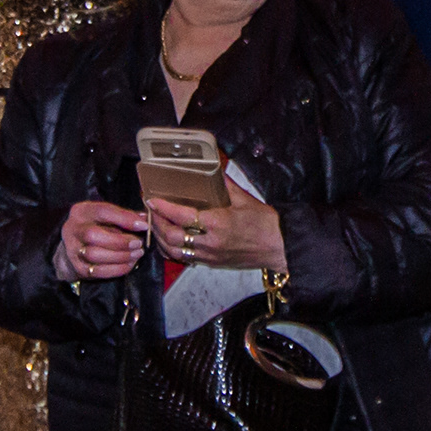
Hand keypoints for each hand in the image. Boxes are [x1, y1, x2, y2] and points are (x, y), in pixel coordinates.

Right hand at [57, 199, 152, 281]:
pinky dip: (117, 269)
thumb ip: (123, 216)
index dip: (124, 218)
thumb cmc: (95, 228)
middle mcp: (73, 229)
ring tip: (136, 254)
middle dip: (120, 241)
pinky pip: (97, 271)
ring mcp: (72, 250)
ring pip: (94, 255)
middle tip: (138, 244)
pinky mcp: (78, 268)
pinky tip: (129, 264)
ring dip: (120, 256)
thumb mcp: (105, 217)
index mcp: (82, 211)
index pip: (102, 211)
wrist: (73, 249)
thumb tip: (145, 219)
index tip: (144, 225)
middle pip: (93, 235)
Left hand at [145, 195, 284, 273]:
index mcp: (218, 223)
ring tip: (156, 224)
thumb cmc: (265, 223)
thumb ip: (224, 184)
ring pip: (174, 251)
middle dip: (157, 223)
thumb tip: (212, 168)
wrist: (279, 246)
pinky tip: (167, 241)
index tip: (152, 200)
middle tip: (151, 211)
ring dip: (161, 238)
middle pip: (172, 236)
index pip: (182, 216)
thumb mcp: (244, 199)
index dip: (164, 208)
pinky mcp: (212, 263)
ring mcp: (210, 255)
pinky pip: (184, 259)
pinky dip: (171, 250)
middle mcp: (211, 242)